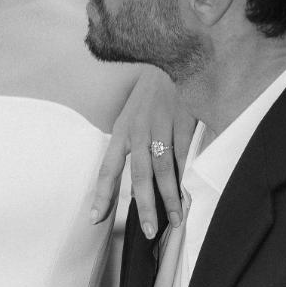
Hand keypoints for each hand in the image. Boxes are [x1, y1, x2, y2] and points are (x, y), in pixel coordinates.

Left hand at [91, 67, 188, 239]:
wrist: (173, 55)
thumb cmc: (154, 90)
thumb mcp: (133, 113)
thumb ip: (132, 142)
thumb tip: (135, 175)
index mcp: (121, 130)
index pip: (107, 167)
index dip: (101, 194)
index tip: (95, 219)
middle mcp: (137, 130)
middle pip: (138, 175)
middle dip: (143, 206)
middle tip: (147, 231)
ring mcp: (161, 125)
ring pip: (163, 169)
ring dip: (169, 197)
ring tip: (175, 219)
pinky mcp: (183, 120)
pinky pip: (184, 155)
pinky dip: (187, 176)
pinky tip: (190, 193)